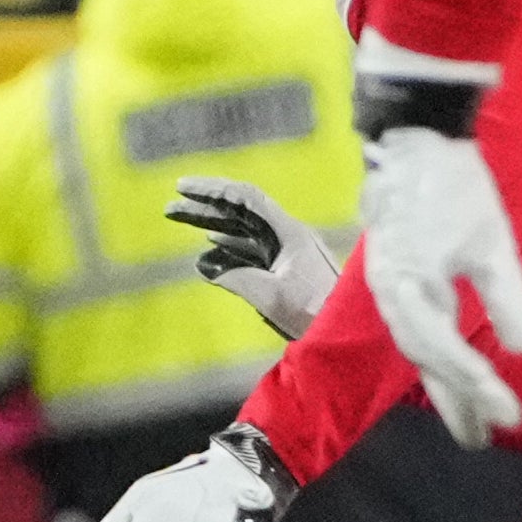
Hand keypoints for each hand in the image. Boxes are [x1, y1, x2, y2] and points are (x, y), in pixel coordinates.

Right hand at [166, 177, 340, 339]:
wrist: (350, 333)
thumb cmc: (317, 314)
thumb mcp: (271, 297)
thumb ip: (235, 277)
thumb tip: (202, 264)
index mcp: (289, 233)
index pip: (246, 198)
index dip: (212, 190)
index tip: (183, 188)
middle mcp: (290, 236)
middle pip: (242, 211)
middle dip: (205, 206)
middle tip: (171, 206)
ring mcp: (290, 252)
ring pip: (245, 230)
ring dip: (213, 224)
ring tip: (182, 220)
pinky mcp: (288, 270)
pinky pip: (253, 249)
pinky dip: (228, 244)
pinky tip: (211, 245)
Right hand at [359, 126, 521, 447]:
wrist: (412, 142)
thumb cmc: (453, 188)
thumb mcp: (491, 241)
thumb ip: (507, 296)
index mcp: (410, 292)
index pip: (446, 355)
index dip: (476, 390)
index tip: (508, 417)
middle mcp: (393, 299)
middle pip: (425, 362)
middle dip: (454, 401)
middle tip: (480, 440)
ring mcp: (390, 290)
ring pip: (418, 349)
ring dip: (442, 384)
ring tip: (467, 415)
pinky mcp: (397, 279)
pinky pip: (415, 331)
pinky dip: (434, 357)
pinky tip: (447, 367)